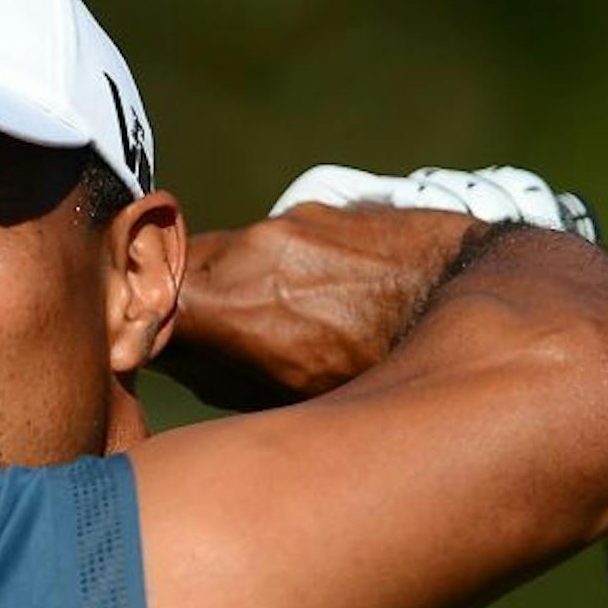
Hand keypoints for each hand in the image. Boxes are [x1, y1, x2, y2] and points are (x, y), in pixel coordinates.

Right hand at [158, 203, 484, 411]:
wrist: (477, 298)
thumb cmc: (386, 370)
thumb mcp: (292, 400)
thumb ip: (222, 377)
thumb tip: (188, 364)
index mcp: (223, 304)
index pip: (135, 307)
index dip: (131, 331)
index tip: (136, 353)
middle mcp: (245, 250)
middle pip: (179, 269)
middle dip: (178, 299)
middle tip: (201, 341)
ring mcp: (288, 220)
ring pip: (231, 251)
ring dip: (236, 283)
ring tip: (281, 325)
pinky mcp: (328, 207)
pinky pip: (280, 237)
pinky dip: (283, 266)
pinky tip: (324, 299)